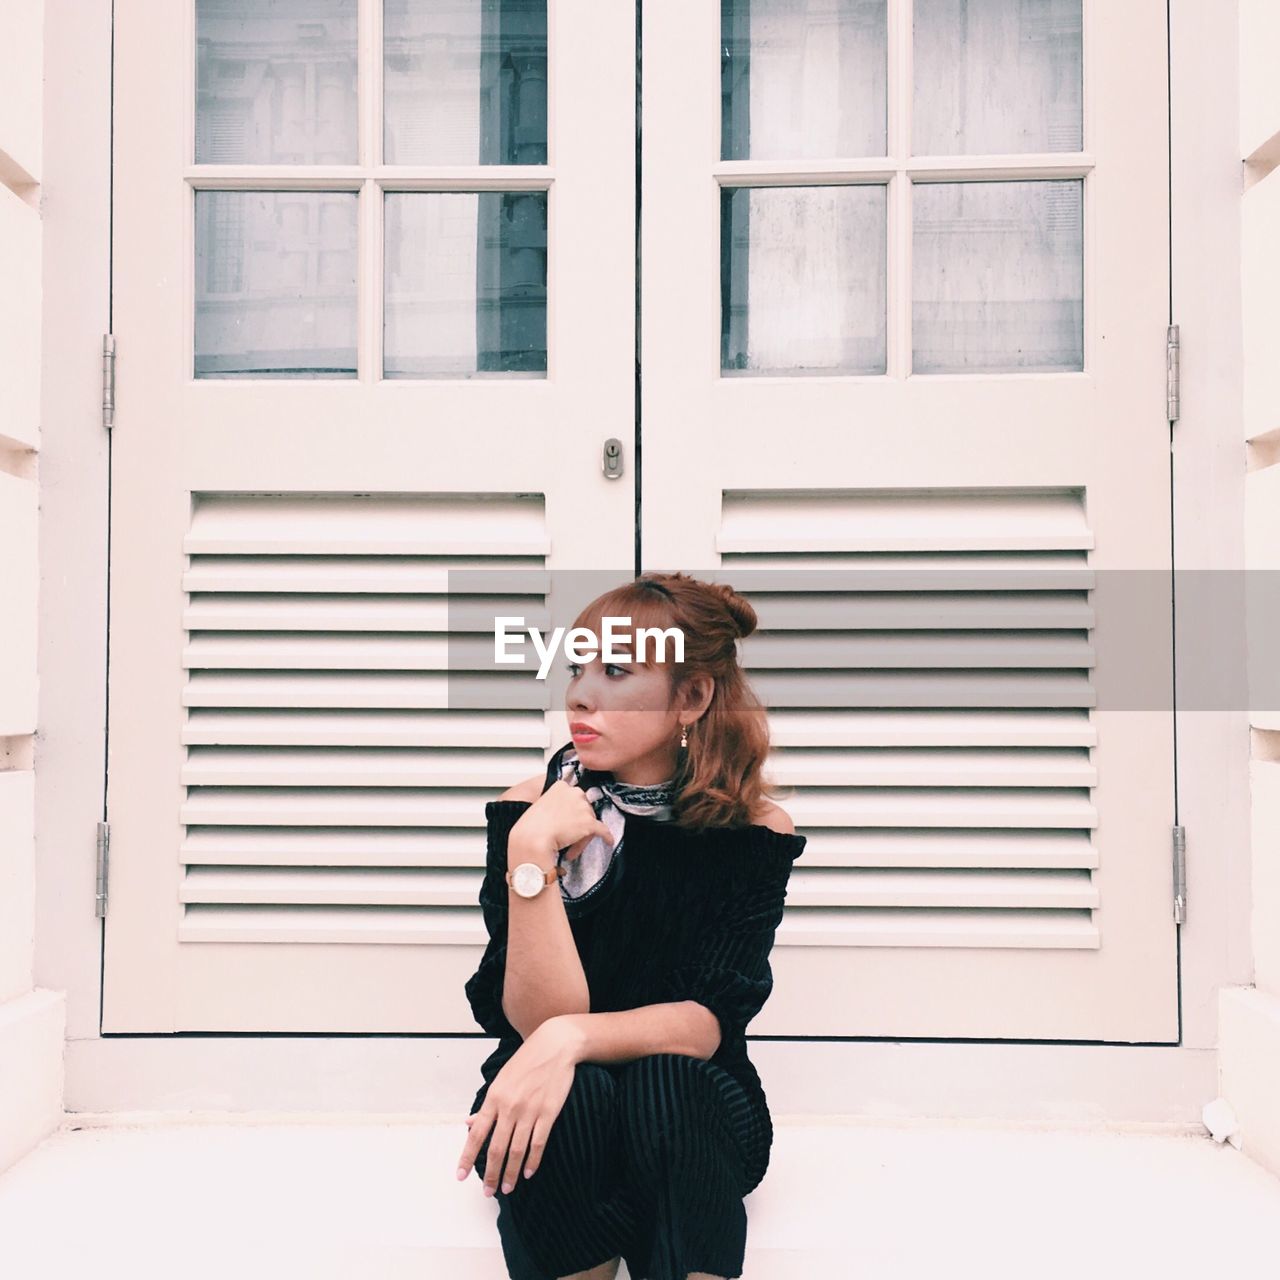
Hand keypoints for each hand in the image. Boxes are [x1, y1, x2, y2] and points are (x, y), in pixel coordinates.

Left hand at [455, 1016, 585, 1195]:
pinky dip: (532, 1161)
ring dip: (511, 1172)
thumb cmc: (526, 1062)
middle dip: (490, 1174)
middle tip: (487, 1192)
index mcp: (494, 1098)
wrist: (555, 1046)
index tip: (460, 1176)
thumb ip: (486, 1105)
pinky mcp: (548, 1113)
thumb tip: (467, 1123)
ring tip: (508, 1188)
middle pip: (496, 1148)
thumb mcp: (501, 1080)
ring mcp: (529, 1111)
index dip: (467, 1157)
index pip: (476, 1134)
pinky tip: (528, 1173)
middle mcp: (509, 1107)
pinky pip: (538, 1143)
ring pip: (516, 1150)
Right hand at [509, 779, 613, 866]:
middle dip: (578, 822)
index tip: (569, 817)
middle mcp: (575, 793)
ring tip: (569, 847)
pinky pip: (603, 830)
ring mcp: (583, 807)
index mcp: (561, 786)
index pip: (574, 797)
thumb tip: (561, 815)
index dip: (572, 810)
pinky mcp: (589, 822)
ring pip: (590, 822)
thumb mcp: (540, 806)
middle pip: (584, 808)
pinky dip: (606, 836)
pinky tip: (608, 840)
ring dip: (582, 835)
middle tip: (568, 835)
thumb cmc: (531, 826)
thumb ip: (553, 804)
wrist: (533, 838)